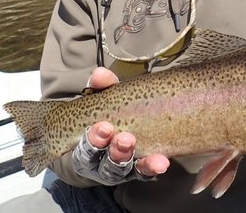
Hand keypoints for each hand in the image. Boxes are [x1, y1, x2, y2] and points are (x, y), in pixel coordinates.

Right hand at [71, 67, 169, 183]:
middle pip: (105, 164)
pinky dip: (151, 167)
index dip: (93, 141)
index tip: (103, 127)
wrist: (114, 128)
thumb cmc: (103, 114)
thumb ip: (100, 87)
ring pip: (123, 169)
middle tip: (125, 138)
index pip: (85, 151)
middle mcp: (101, 164)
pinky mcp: (138, 171)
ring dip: (131, 156)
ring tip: (138, 144)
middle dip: (115, 151)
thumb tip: (100, 74)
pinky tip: (160, 162)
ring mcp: (121, 169)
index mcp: (86, 150)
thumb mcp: (99, 99)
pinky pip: (144, 172)